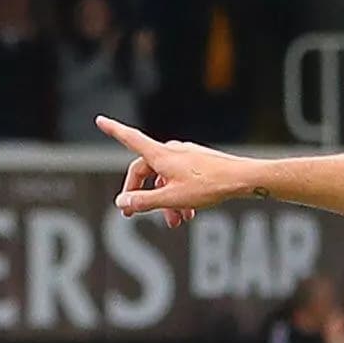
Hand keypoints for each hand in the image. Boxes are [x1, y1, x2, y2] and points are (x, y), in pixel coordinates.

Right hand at [100, 117, 256, 226]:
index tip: (100, 120)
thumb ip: (144, 201)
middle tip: (134, 214)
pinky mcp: (200, 163)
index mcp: (161, 155)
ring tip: (174, 222)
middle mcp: (172, 151)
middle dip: (141, 194)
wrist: (244, 179)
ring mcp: (187, 156)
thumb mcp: (172, 198)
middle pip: (145, 170)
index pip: (130, 139)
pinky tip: (189, 214)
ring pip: (166, 178)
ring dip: (165, 201)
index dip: (113, 130)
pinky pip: (181, 179)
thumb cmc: (209, 186)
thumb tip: (121, 203)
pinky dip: (180, 196)